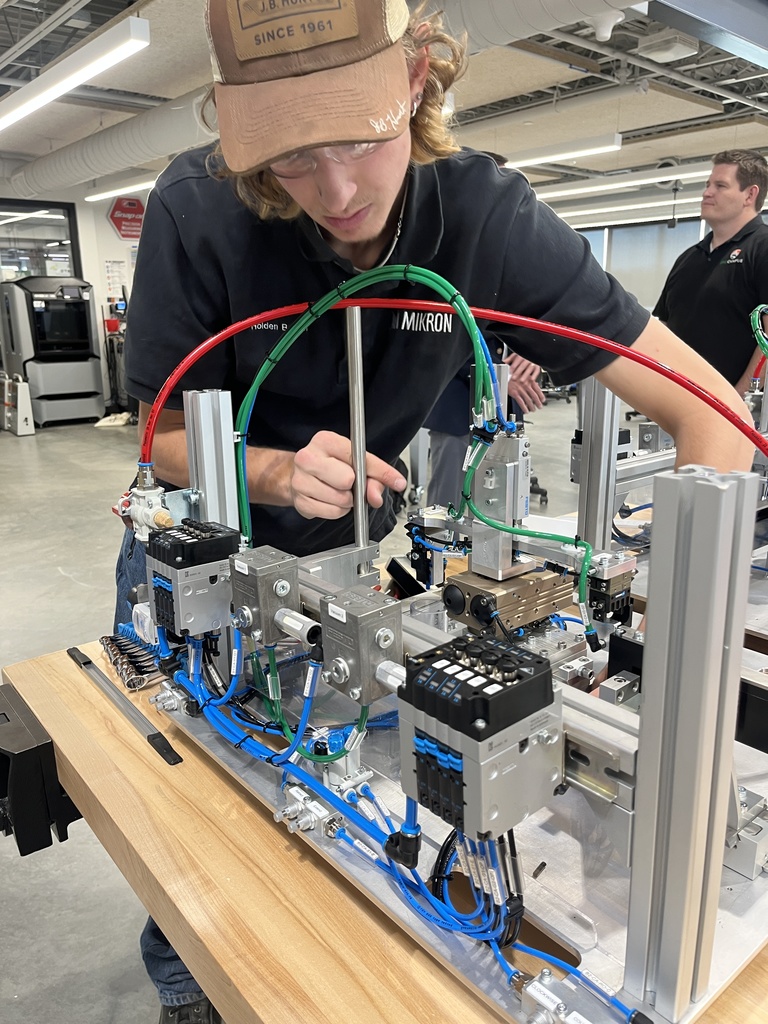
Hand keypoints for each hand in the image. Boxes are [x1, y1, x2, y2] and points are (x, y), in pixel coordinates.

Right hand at [291, 430, 406, 519]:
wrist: (300, 474)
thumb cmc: (331, 465)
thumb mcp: (356, 462)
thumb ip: (375, 475)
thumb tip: (377, 495)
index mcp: (325, 441)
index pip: (359, 458)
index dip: (381, 472)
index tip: (396, 481)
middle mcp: (308, 457)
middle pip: (347, 479)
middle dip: (355, 486)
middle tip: (350, 484)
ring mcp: (300, 480)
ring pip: (341, 499)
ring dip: (347, 501)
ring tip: (340, 491)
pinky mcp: (299, 501)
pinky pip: (332, 512)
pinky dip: (337, 510)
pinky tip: (332, 500)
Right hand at [503, 352, 544, 413]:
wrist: (504, 372)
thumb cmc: (513, 373)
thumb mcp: (524, 374)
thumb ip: (529, 380)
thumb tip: (535, 384)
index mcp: (529, 380)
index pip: (538, 390)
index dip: (541, 396)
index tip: (543, 400)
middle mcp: (526, 385)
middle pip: (534, 396)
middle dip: (538, 403)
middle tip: (540, 406)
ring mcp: (521, 390)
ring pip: (528, 400)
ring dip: (532, 406)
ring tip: (533, 409)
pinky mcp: (515, 393)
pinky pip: (521, 402)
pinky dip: (524, 407)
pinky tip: (526, 410)